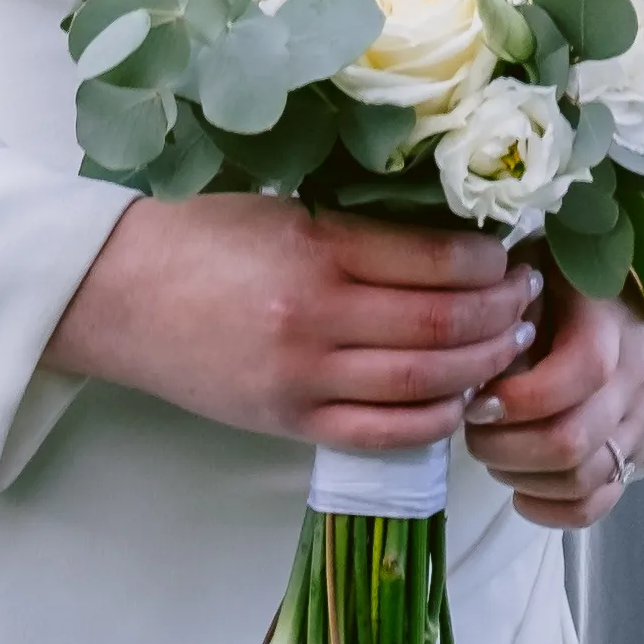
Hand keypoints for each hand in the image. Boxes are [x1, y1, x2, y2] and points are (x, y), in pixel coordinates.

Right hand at [45, 198, 539, 452]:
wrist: (115, 293)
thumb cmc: (199, 238)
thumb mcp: (280, 211)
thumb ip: (356, 231)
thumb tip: (449, 244)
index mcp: (314, 249)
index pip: (434, 260)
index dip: (490, 264)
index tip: (512, 257)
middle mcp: (315, 317)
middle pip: (442, 323)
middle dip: (501, 314)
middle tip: (528, 301)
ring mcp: (303, 377)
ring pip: (424, 381)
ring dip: (480, 367)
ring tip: (506, 348)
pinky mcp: (289, 420)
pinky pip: (384, 432)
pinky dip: (434, 419)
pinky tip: (457, 400)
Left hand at [464, 282, 643, 532]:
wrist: (636, 297)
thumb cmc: (570, 279)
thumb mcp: (535, 267)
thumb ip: (505, 305)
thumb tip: (467, 356)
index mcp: (608, 325)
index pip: (578, 374)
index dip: (518, 397)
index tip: (475, 397)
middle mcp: (632, 380)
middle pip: (572, 441)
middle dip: (505, 447)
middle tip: (474, 427)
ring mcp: (637, 422)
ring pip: (582, 480)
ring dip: (522, 477)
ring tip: (493, 450)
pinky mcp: (633, 452)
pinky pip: (599, 503)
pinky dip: (553, 510)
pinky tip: (520, 490)